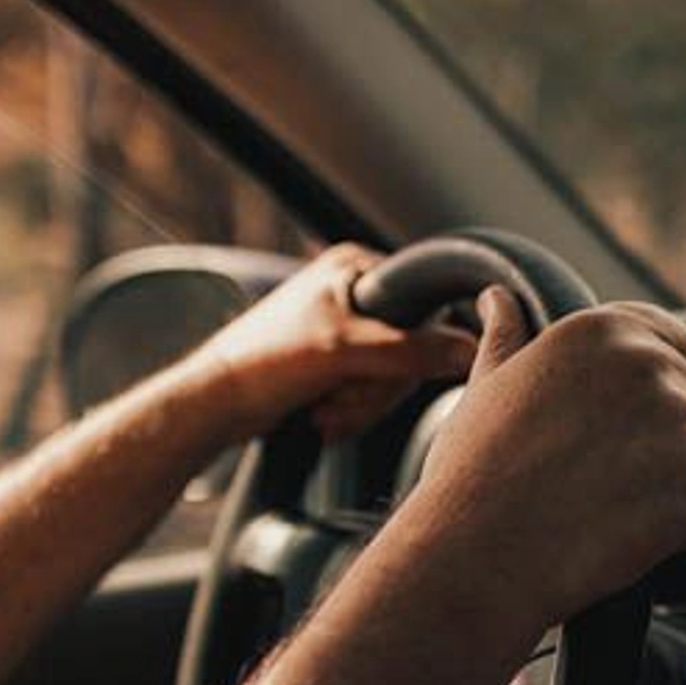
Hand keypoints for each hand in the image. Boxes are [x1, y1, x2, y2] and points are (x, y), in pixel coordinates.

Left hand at [189, 243, 475, 440]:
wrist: (213, 407)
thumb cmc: (263, 364)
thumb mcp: (346, 352)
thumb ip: (413, 351)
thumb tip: (472, 351)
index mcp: (356, 267)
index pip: (426, 306)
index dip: (414, 348)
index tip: (381, 368)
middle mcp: (354, 294)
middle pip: (414, 350)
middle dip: (377, 388)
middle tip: (340, 395)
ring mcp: (347, 333)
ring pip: (394, 379)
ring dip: (362, 405)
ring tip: (325, 408)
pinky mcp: (338, 367)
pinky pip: (373, 395)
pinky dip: (353, 414)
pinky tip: (324, 417)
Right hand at [403, 287, 685, 624]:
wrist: (478, 554)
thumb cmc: (474, 471)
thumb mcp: (485, 387)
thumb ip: (507, 336)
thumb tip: (500, 298)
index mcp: (606, 331)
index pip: (669, 339)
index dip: (641, 382)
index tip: (608, 416)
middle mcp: (655, 370)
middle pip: (685, 397)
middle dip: (649, 433)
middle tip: (586, 471)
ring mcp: (684, 433)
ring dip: (657, 481)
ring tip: (592, 502)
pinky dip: (663, 528)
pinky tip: (609, 533)